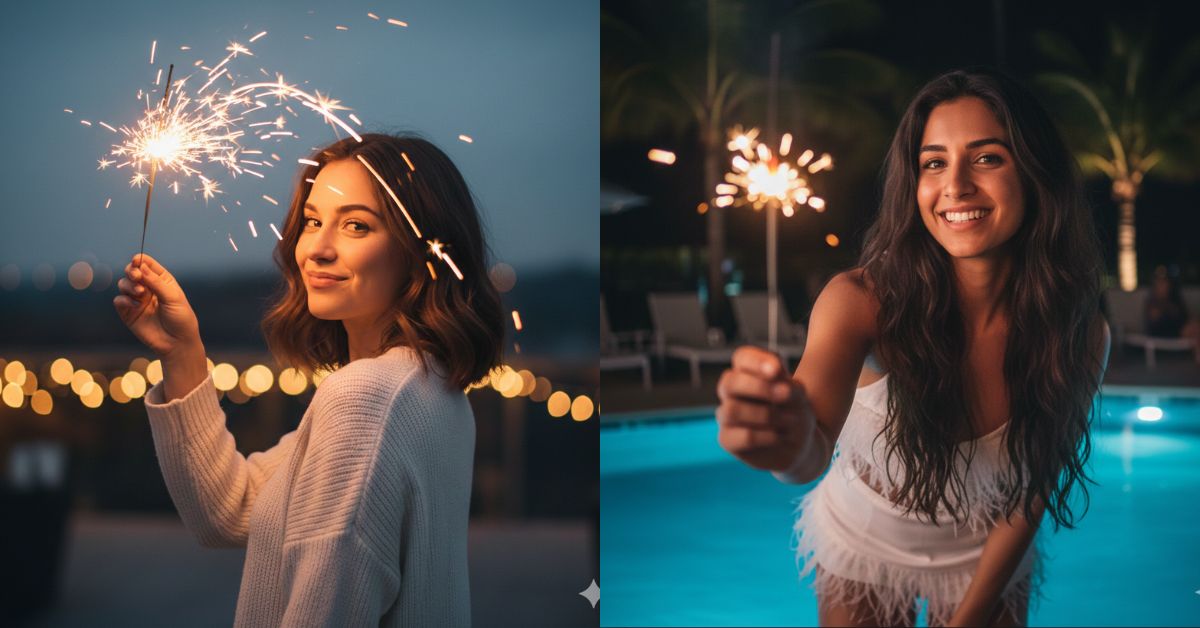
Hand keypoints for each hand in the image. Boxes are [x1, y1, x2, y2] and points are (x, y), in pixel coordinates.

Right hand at [113, 253, 201, 358]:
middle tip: (137, 277)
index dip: (140, 260)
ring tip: (140, 293)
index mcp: (162, 280)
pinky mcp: (129, 313)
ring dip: (129, 285)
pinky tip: (136, 306)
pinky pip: (119, 300)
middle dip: (131, 271)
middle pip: (132, 271)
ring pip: (123, 284)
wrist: (177, 343)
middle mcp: (148, 288)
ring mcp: (137, 300)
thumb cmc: (180, 318)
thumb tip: (140, 266)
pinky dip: (124, 300)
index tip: (136, 260)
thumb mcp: (173, 297)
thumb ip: (156, 282)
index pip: (147, 265)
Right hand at [716, 346, 814, 471]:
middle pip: (729, 382)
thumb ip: (786, 383)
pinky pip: (743, 436)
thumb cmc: (794, 412)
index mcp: (746, 372)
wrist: (799, 444)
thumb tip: (774, 376)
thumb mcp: (798, 395)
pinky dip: (767, 436)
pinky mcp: (727, 439)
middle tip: (786, 395)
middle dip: (759, 388)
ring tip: (790, 420)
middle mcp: (731, 391)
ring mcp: (726, 415)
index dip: (757, 361)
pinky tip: (780, 437)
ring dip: (766, 415)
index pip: (742, 358)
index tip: (777, 370)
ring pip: (733, 410)